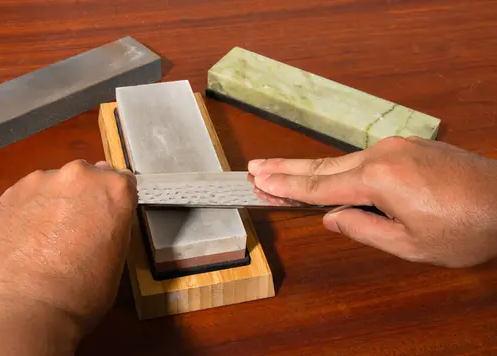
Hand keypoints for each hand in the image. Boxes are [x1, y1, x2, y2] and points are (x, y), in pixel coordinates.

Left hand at [0, 160, 136, 354]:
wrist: (26, 308)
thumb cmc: (82, 292)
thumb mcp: (117, 258)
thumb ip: (111, 224)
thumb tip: (99, 216)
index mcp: (114, 189)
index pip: (123, 181)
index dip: (115, 202)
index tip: (108, 218)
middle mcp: (80, 175)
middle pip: (88, 177)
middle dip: (85, 197)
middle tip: (77, 229)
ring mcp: (41, 180)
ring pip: (55, 184)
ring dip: (56, 201)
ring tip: (46, 236)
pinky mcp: (10, 192)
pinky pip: (28, 195)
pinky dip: (29, 209)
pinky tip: (26, 238)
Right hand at [248, 136, 496, 267]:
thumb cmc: (467, 230)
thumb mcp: (410, 244)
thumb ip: (363, 229)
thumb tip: (330, 218)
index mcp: (378, 180)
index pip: (318, 185)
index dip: (285, 186)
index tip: (257, 181)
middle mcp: (382, 155)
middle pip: (323, 165)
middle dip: (286, 168)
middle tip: (255, 168)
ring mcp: (398, 146)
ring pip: (344, 160)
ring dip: (311, 167)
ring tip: (280, 170)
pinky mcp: (411, 147)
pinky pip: (366, 158)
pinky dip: (341, 168)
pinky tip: (328, 175)